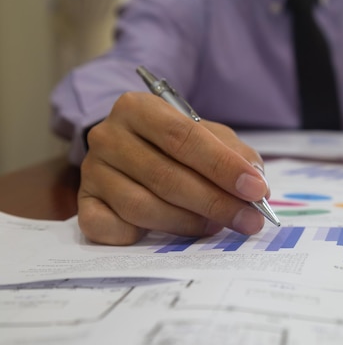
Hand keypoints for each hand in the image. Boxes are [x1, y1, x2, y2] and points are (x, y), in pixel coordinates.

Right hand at [78, 92, 268, 244]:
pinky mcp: (84, 204)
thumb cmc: (177, 144)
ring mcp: (92, 172)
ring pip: (142, 207)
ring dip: (188, 223)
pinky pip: (111, 229)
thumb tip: (257, 187)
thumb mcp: (210, 136)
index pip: (184, 137)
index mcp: (138, 108)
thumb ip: (235, 155)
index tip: (256, 190)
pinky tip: (169, 234)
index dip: (223, 167)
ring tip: (217, 226)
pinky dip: (143, 236)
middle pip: (165, 176)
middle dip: (215, 202)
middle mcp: (108, 136)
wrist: (131, 149)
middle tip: (249, 220)